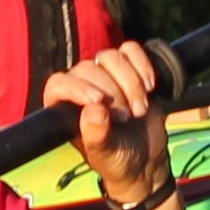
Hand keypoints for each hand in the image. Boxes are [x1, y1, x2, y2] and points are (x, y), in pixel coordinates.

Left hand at [41, 40, 170, 203]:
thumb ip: (96, 135)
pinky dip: (142, 65)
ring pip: (111, 57)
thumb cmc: (117, 159)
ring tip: (139, 110)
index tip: (100, 101)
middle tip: (127, 119)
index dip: (78, 87)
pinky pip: (131, 50)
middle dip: (114, 93)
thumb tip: (94, 110)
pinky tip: (150, 87)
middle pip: (90, 68)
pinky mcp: (128, 69)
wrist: (146, 158)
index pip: (59, 83)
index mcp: (64, 107)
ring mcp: (105, 75)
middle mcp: (81, 87)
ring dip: (131, 82)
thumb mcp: (105, 154)